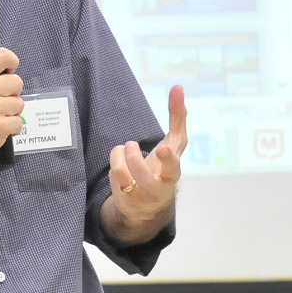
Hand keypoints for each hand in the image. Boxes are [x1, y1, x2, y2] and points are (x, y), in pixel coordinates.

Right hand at [0, 48, 23, 168]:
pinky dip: (10, 127)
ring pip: (19, 104)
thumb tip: (6, 73)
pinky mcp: (0, 127)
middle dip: (11, 92)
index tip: (9, 71)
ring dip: (11, 111)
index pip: (3, 56)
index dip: (11, 63)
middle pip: (17, 82)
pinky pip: (18, 122)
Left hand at [106, 85, 186, 237]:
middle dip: (135, 160)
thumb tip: (178, 87)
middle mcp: (159, 189)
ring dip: (119, 157)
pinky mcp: (126, 203)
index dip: (168, 159)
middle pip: (144, 177)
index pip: (174, 167)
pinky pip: (113, 178)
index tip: (163, 148)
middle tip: (130, 144)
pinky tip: (118, 163)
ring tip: (122, 149)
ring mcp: (141, 198)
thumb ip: (178, 118)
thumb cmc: (162, 167)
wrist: (148, 206)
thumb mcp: (173, 145)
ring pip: (122, 174)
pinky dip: (114, 165)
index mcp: (172, 173)